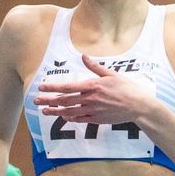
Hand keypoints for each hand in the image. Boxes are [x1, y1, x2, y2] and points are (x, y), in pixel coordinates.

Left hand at [32, 53, 160, 125]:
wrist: (139, 107)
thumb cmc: (127, 88)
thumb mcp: (112, 74)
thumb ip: (95, 67)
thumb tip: (84, 56)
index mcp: (92, 86)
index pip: (67, 87)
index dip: (52, 87)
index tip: (41, 87)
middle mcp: (90, 99)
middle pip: (64, 101)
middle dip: (48, 101)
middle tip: (36, 101)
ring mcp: (93, 111)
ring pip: (69, 112)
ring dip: (55, 112)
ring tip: (45, 111)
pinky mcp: (97, 119)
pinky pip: (80, 119)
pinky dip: (70, 118)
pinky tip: (63, 117)